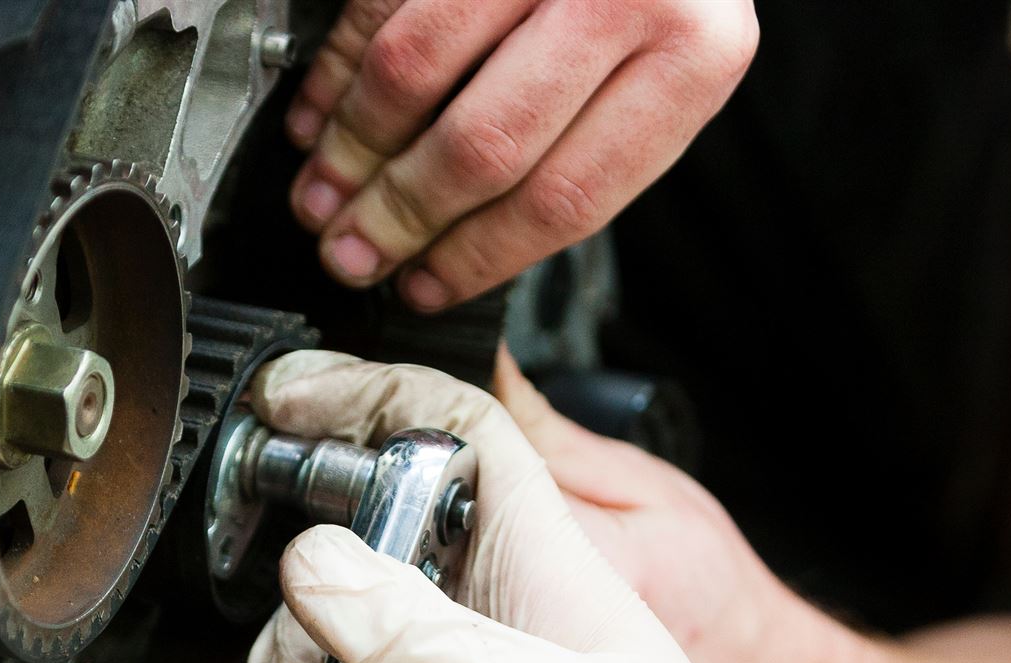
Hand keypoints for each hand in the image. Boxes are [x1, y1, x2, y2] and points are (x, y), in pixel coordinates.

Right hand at [284, 0, 757, 309]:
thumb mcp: (664, 71)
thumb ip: (585, 145)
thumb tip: (455, 242)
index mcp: (691, 60)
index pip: (565, 198)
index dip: (476, 258)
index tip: (423, 286)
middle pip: (482, 147)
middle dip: (400, 219)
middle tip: (352, 255)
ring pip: (413, 73)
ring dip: (351, 151)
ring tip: (321, 199)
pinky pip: (379, 6)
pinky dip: (335, 72)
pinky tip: (318, 119)